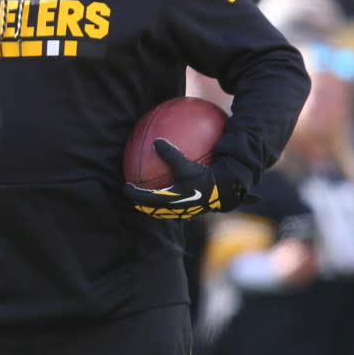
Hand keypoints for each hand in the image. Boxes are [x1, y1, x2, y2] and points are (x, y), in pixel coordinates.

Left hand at [124, 139, 248, 219]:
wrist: (228, 192)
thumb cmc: (207, 178)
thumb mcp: (187, 166)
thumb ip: (171, 154)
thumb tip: (156, 142)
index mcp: (170, 200)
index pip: (145, 199)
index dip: (133, 194)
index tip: (125, 187)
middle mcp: (176, 209)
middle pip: (154, 210)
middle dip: (143, 205)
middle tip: (135, 198)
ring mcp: (186, 212)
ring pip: (166, 212)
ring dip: (156, 208)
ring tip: (150, 202)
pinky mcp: (196, 211)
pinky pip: (180, 208)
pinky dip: (173, 204)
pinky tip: (177, 195)